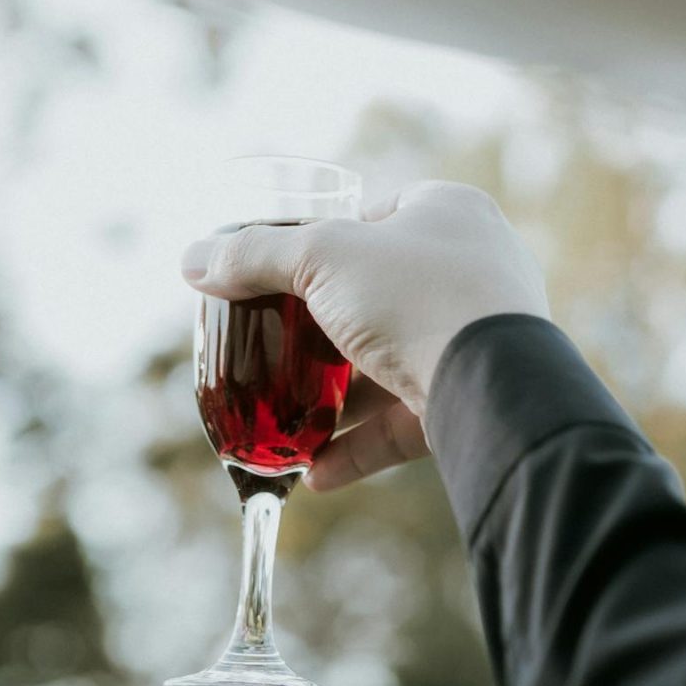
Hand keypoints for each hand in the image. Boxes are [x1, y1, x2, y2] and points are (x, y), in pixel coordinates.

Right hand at [181, 181, 548, 488]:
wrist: (493, 388)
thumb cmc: (416, 297)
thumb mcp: (321, 257)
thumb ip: (254, 257)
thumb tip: (192, 260)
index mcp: (449, 213)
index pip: (377, 214)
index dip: (327, 235)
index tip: (282, 270)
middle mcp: (472, 271)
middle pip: (377, 295)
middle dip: (320, 328)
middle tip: (271, 346)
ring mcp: (475, 339)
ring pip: (389, 364)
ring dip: (335, 395)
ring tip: (282, 416)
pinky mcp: (470, 402)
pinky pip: (403, 423)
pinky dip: (357, 446)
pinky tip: (312, 473)